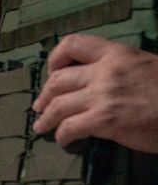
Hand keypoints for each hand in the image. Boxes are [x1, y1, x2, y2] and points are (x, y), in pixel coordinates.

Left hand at [33, 34, 157, 152]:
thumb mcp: (144, 66)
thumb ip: (118, 69)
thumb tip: (94, 83)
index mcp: (117, 53)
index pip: (73, 44)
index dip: (55, 59)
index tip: (52, 73)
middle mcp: (106, 70)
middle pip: (58, 80)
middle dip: (45, 95)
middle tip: (40, 107)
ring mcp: (104, 95)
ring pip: (58, 105)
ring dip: (45, 118)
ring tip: (41, 127)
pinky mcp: (105, 120)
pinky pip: (70, 127)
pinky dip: (61, 135)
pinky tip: (63, 140)